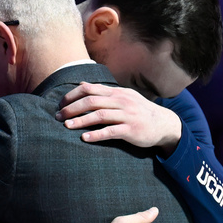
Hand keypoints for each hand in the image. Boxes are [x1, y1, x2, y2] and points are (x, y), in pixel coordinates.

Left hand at [57, 83, 181, 154]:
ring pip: (100, 115)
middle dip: (72, 108)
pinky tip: (84, 138)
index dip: (73, 95)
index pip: (90, 89)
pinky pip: (111, 131)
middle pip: (92, 101)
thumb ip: (103, 92)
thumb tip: (82, 84)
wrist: (164, 124)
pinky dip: (97, 134)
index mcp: (117, 93)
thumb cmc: (139, 111)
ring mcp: (127, 115)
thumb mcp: (123, 97)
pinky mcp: (131, 130)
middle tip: (58, 116)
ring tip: (66, 126)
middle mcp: (121, 101)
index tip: (60, 104)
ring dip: (81, 121)